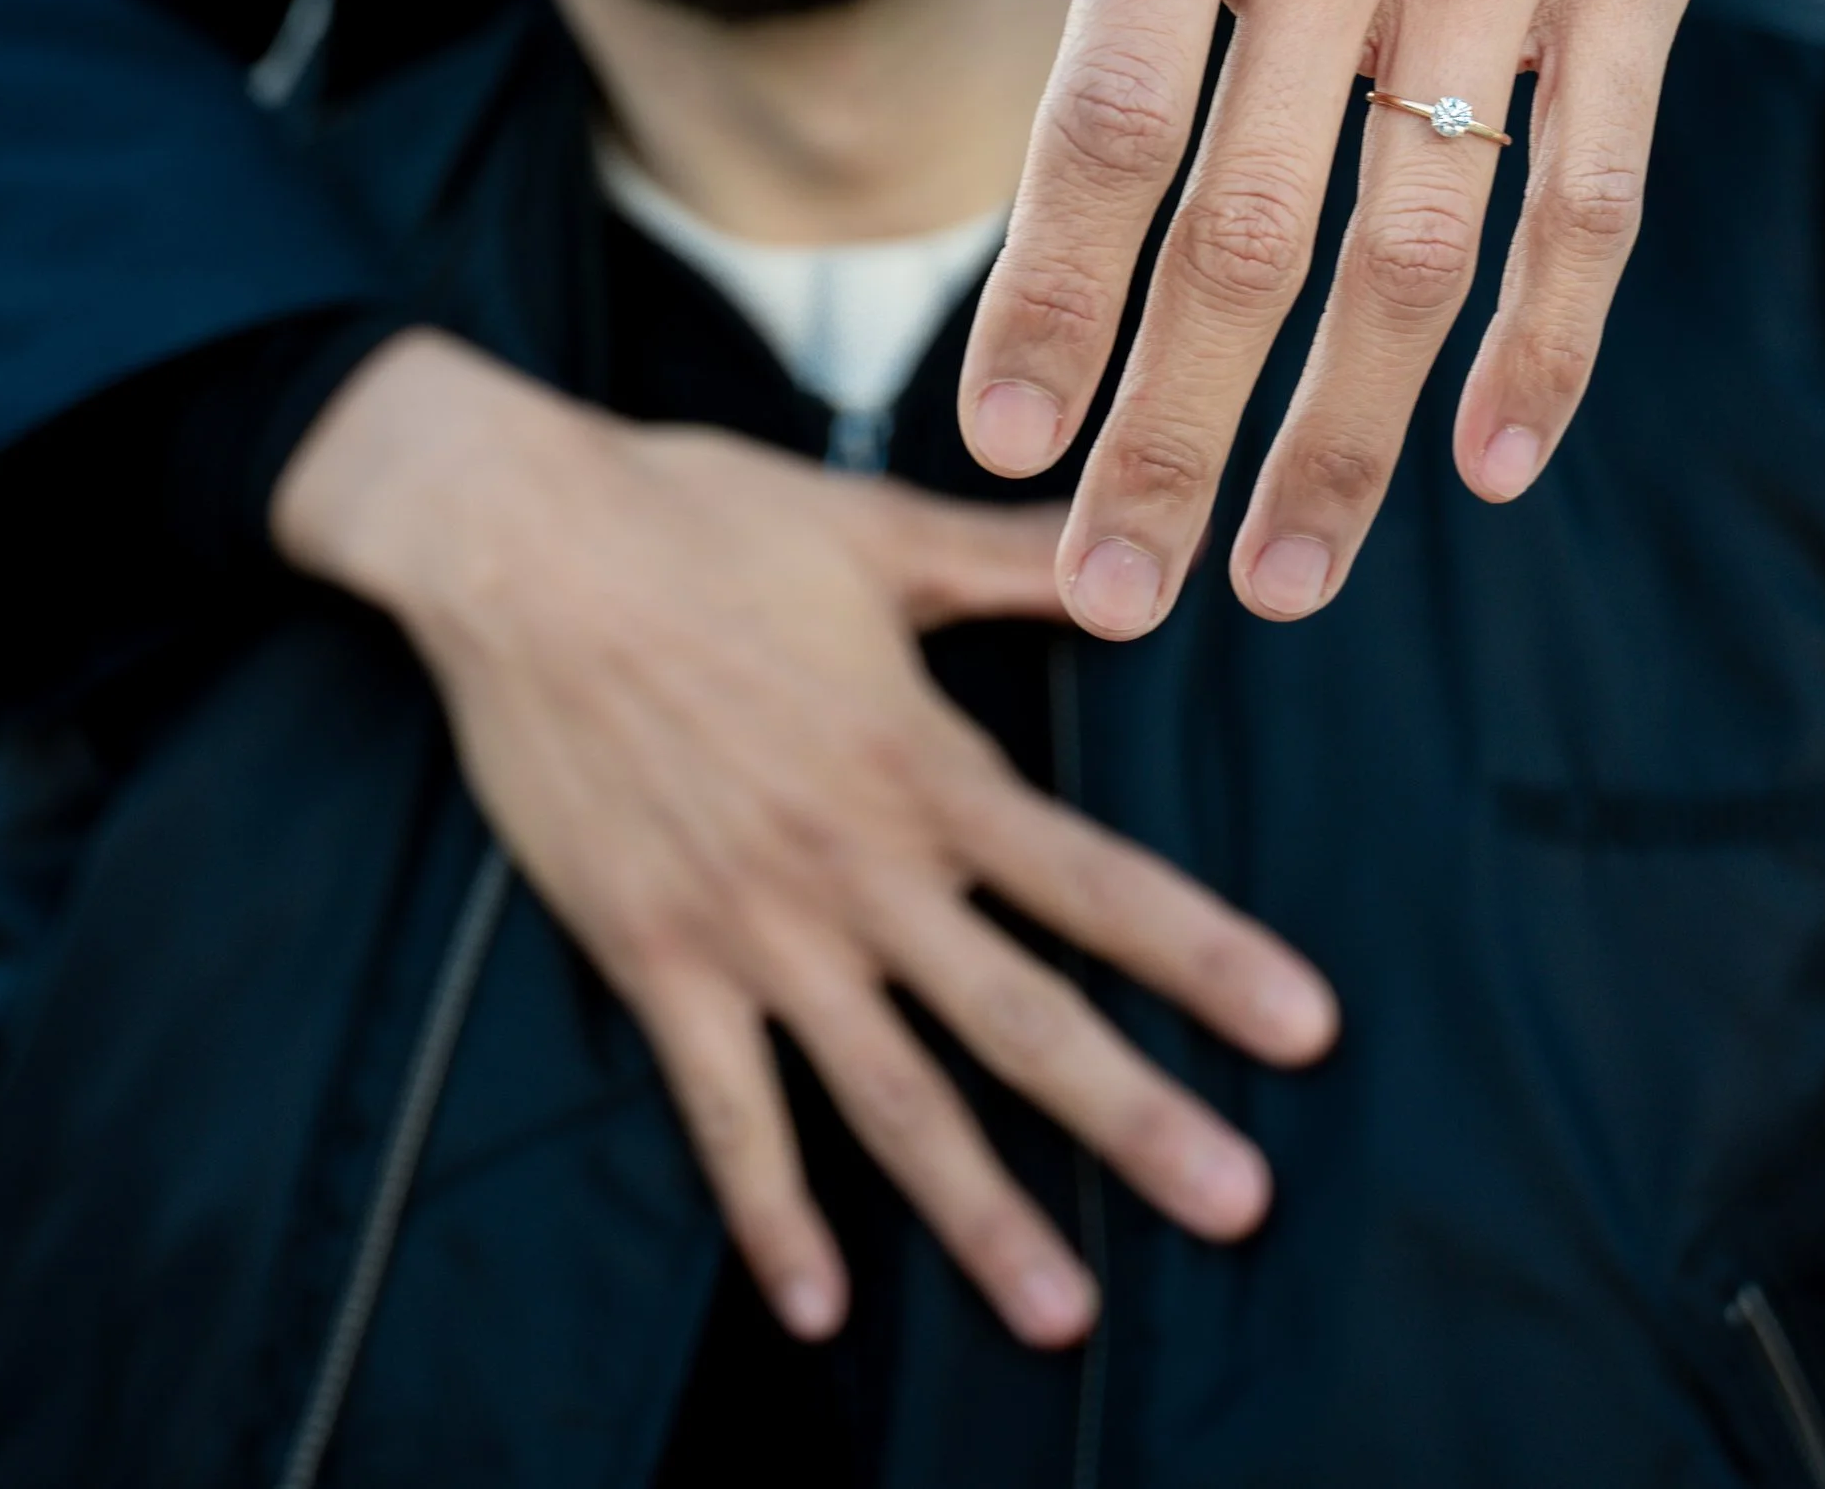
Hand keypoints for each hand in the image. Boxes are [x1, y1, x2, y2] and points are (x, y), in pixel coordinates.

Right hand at [273, 332, 1335, 1351]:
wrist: (519, 542)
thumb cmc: (699, 516)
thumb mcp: (875, 529)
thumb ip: (1010, 559)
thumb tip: (1133, 558)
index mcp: (920, 762)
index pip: (1092, 880)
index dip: (1204, 953)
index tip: (1305, 1025)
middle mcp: (854, 866)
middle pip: (1018, 1017)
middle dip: (1134, 1117)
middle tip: (1238, 1204)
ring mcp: (752, 926)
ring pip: (889, 1094)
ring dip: (980, 1209)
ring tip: (1066, 1309)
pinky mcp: (654, 956)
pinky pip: (723, 1112)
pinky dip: (771, 1211)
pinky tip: (819, 1308)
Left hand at [738, 0, 1824, 636]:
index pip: (1102, 106)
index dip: (1049, 290)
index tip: (991, 440)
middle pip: (1249, 217)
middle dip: (1175, 428)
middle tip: (1115, 594)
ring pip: (1420, 236)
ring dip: (1352, 434)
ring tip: (1285, 579)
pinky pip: (1595, 186)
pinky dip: (1546, 337)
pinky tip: (1490, 456)